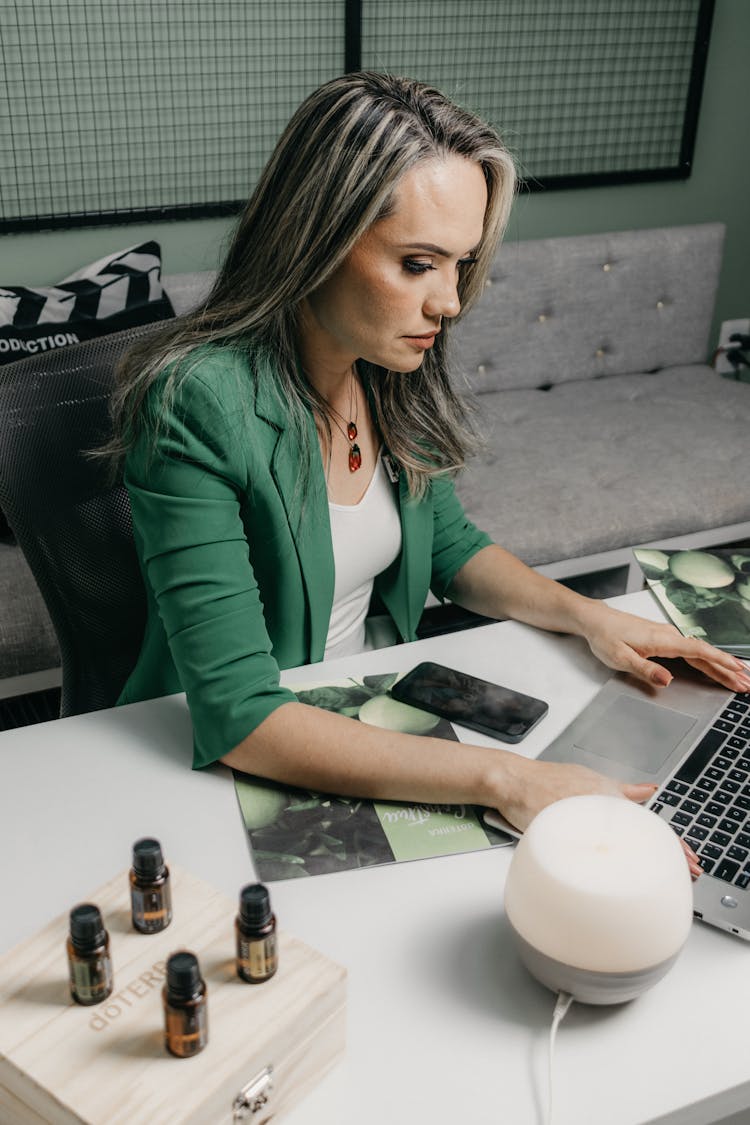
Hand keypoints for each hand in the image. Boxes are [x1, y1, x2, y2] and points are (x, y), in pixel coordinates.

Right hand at [492, 756, 703, 878]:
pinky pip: (589, 859)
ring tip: (663, 882)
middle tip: (690, 871)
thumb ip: (622, 789)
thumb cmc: (547, 781)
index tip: (690, 858)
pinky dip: (605, 872)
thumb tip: (647, 791)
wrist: (515, 781)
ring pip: (621, 852)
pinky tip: (617, 885)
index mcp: (610, 798)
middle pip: (644, 839)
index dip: (675, 842)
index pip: (651, 823)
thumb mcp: (590, 778)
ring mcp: (584, 825)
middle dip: (671, 857)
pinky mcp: (565, 837)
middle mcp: (601, 811)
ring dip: (645, 867)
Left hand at [579, 602, 749, 691]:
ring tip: (739, 678)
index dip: (720, 662)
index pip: (699, 652)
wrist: (595, 620)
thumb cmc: (605, 636)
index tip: (738, 671)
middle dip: (728, 669)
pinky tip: (715, 667)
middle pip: (705, 654)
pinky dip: (707, 661)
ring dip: (720, 666)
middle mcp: (669, 636)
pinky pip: (692, 652)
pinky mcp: (663, 640)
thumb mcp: (621, 658)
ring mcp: (667, 637)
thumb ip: (645, 670)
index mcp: (662, 640)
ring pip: (700, 653)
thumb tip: (667, 680)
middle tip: (747, 683)